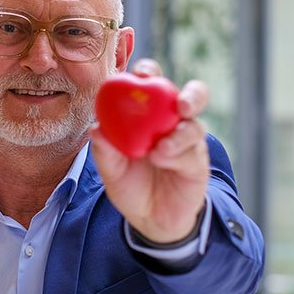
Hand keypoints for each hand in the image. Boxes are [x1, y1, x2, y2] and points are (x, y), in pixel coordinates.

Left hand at [89, 58, 209, 243]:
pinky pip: (192, 153)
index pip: (154, 84)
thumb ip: (105, 151)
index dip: (149, 73)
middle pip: (191, 96)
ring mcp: (189, 142)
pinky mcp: (198, 162)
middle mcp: (174, 123)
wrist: (151, 220)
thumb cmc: (131, 187)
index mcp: (151, 115)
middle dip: (190, 95)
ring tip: (161, 147)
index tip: (139, 74)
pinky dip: (176, 153)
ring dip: (180, 133)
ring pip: (195, 125)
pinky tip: (161, 159)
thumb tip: (95, 128)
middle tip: (180, 104)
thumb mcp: (112, 171)